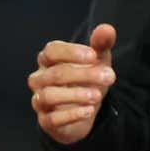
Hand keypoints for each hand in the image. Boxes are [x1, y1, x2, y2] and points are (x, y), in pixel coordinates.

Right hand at [28, 23, 116, 144]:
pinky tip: (88, 111)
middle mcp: (39, 80)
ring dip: (76, 95)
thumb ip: (101, 45)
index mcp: (48, 61)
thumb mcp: (97, 62)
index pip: (51, 51)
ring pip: (49, 96)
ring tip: (97, 96)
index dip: (71, 52)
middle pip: (54, 74)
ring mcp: (40, 101)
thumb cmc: (85, 82)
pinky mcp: (45, 121)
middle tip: (109, 77)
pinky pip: (52, 118)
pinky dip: (71, 115)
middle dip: (83, 75)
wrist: (81, 113)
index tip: (93, 56)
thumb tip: (107, 29)